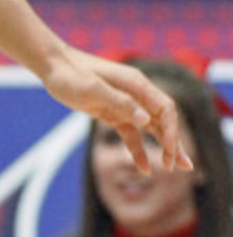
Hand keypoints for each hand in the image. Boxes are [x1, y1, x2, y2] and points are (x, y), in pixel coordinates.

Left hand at [41, 47, 193, 173]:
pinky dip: (137, 149)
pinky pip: (130, 134)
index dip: (171, 130)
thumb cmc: (71, 74)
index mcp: (136, 84)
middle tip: (184, 167)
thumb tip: (145, 119)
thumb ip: (120, 103)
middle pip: (163, 121)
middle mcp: (136, 94)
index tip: (170, 151)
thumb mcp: (93, 89)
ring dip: (162, 148)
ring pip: (150, 129)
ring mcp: (125, 104)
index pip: (165, 109)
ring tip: (171, 169)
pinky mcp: (112, 113)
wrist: (52, 67)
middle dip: (174, 143)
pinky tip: (143, 168)